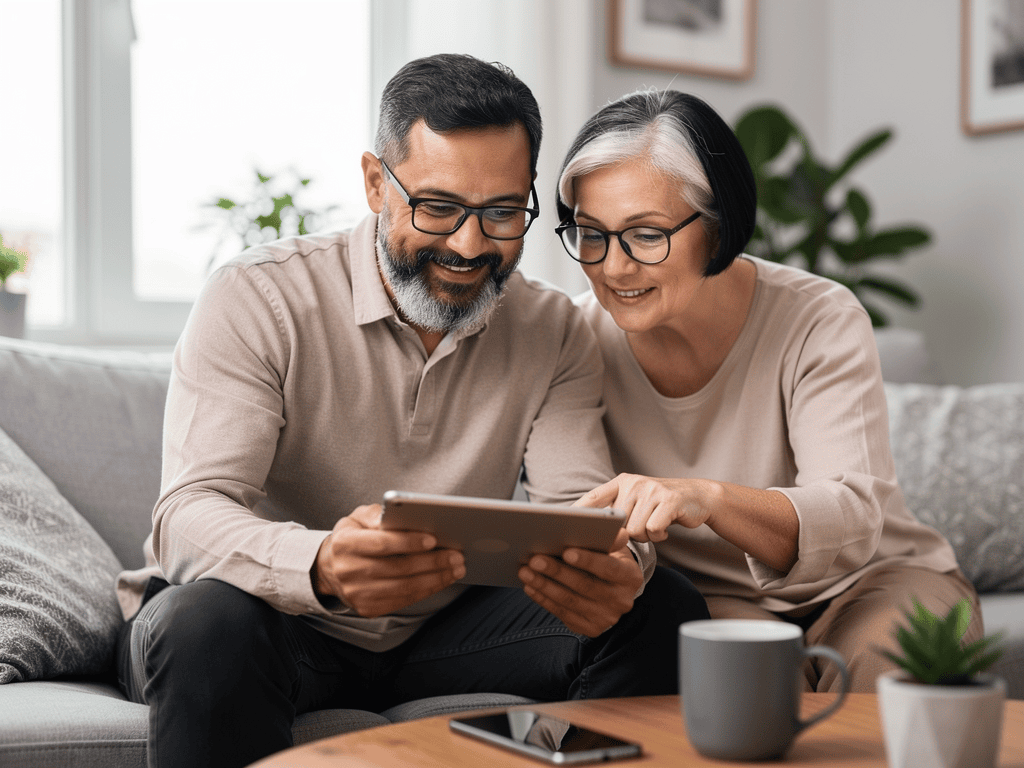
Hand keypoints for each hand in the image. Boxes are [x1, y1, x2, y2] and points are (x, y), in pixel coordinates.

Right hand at [312, 504, 464, 617]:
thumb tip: (400, 514)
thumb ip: (376, 514)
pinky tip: (441, 580)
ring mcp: (357, 594)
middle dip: (432, 562)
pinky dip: (427, 590)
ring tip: (456, 568)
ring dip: (435, 579)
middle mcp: (348, 571)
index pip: (381, 544)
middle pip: (398, 568)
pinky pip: (403, 601)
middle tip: (456, 555)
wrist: (330, 569)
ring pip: (404, 588)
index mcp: (345, 544)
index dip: (408, 542)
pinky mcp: (367, 608)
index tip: (433, 539)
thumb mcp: (357, 518)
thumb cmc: (351, 538)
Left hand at [518, 529, 642, 636]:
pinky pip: (563, 613)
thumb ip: (606, 536)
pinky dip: (544, 599)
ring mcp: (606, 618)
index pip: (609, 568)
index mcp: (631, 576)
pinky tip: (530, 586)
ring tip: (525, 571)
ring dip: (544, 585)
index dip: (587, 560)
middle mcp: (621, 600)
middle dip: (557, 571)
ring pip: (570, 601)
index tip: (566, 551)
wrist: (612, 587)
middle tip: (534, 559)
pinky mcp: (590, 628)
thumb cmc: (607, 558)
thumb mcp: (611, 545)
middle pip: (585, 585)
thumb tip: (601, 522)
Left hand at [577, 473, 714, 542]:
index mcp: (622, 482)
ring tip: (654, 526)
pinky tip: (665, 529)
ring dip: (645, 536)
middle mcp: (634, 483)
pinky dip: (659, 536)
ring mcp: (652, 490)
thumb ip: (615, 511)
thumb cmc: (661, 504)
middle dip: (626, 534)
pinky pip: (653, 531)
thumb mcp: (636, 501)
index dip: (577, 513)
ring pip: (634, 531)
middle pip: (616, 524)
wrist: (699, 497)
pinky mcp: (670, 501)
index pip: (593, 497)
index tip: (560, 526)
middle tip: (640, 528)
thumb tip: (585, 532)